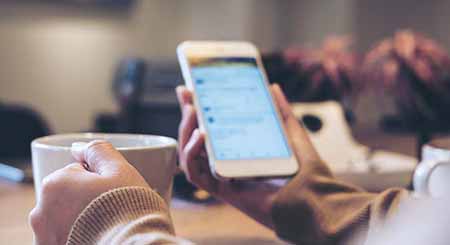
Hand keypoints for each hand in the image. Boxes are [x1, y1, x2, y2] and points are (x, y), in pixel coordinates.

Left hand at [29, 140, 148, 244]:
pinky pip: (64, 238)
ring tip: (103, 229)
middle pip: (67, 198)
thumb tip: (78, 147)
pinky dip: (76, 238)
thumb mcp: (120, 170)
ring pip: (63, 221)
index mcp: (54, 185)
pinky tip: (96, 239)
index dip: (98, 181)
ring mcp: (44, 238)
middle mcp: (40, 213)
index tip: (111, 192)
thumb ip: (97, 151)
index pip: (77, 173)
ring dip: (79, 222)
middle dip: (84, 201)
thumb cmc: (128, 209)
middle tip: (110, 211)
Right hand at [176, 83, 320, 227]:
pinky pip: (196, 175)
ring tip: (191, 111)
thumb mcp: (291, 132)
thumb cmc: (305, 170)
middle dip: (187, 116)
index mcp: (239, 151)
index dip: (198, 110)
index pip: (211, 129)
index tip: (189, 88)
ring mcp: (223, 178)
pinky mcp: (222, 191)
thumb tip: (272, 86)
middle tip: (186, 95)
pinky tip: (200, 136)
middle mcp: (227, 164)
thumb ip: (280, 110)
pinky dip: (192, 155)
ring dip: (185, 133)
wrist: (313, 197)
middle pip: (196, 141)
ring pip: (190, 157)